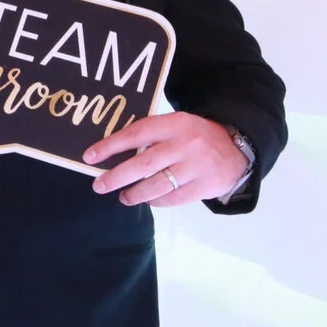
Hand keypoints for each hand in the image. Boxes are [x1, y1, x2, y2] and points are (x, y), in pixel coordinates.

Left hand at [82, 111, 246, 206]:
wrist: (236, 146)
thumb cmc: (195, 136)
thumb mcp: (176, 125)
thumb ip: (151, 135)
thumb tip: (112, 152)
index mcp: (174, 124)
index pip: (136, 133)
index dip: (110, 146)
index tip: (89, 156)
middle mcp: (184, 144)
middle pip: (143, 163)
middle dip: (116, 177)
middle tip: (99, 185)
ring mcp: (196, 166)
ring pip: (157, 185)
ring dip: (134, 194)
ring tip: (123, 196)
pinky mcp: (204, 186)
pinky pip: (173, 198)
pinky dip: (156, 201)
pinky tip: (148, 200)